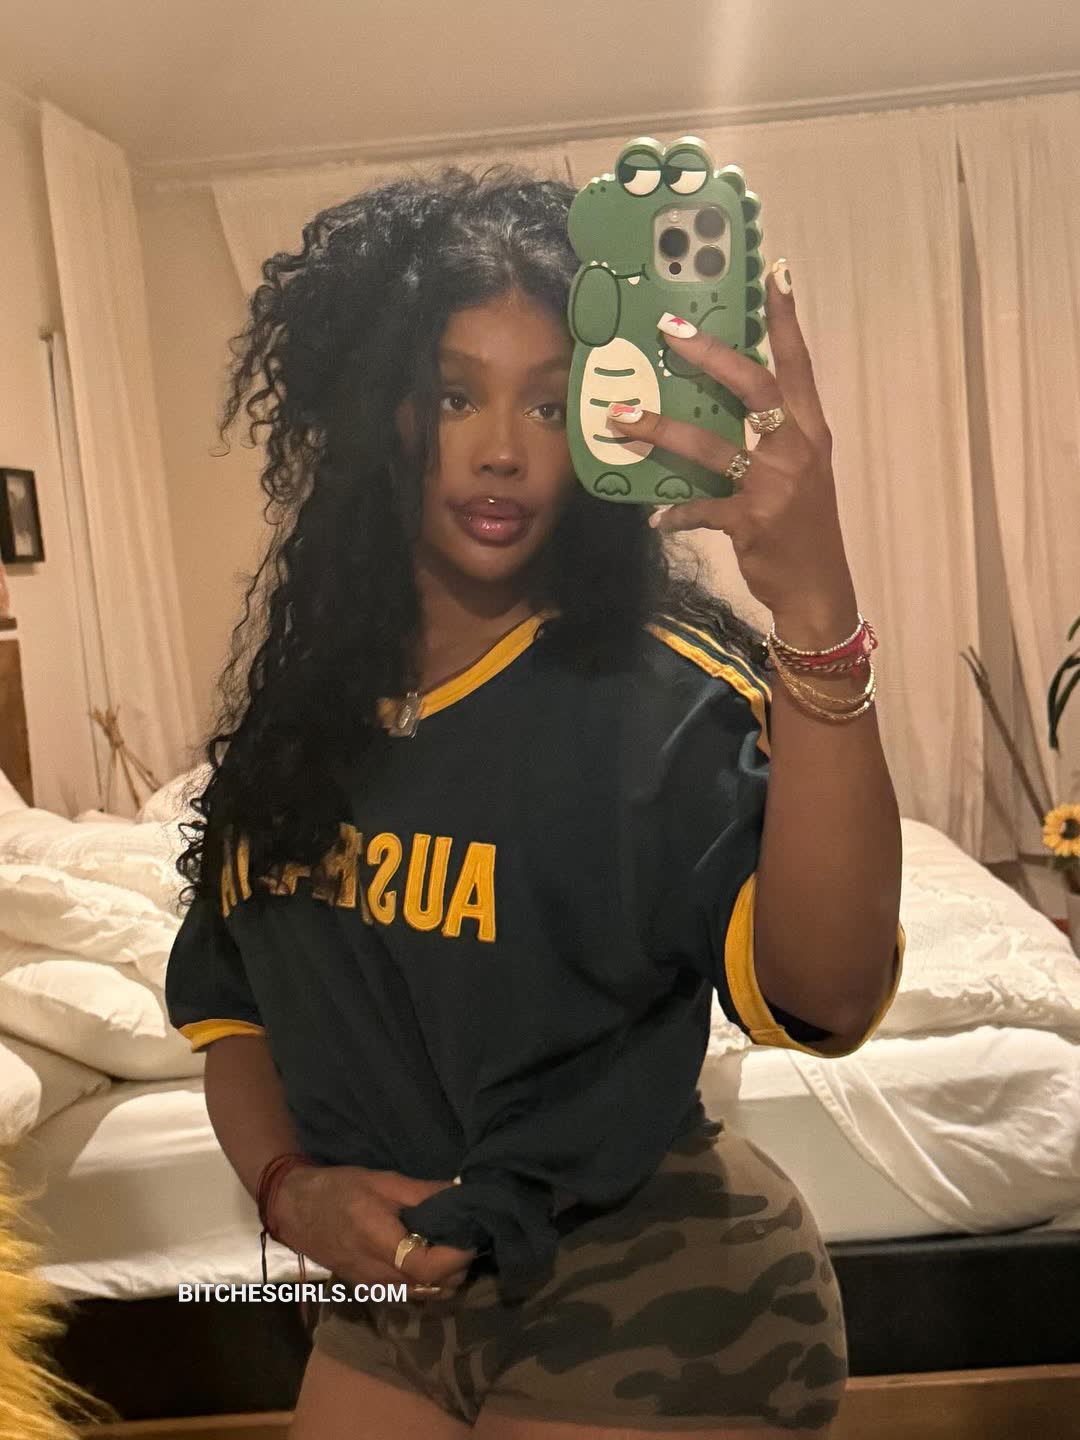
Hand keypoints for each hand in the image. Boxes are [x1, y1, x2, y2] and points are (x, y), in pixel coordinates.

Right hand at [274, 1164, 475, 1297]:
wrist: (294, 1208)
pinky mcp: (368, 1287)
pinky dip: (426, 1278)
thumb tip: (462, 1191)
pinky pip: (408, 1291)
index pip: (429, 1268)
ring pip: (423, 1293)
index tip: (474, 1234)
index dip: (457, 1256)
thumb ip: (423, 1192)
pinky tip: (428, 1252)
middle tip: (468, 1235)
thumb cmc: (339, 1189)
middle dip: (458, 1266)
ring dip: (444, 1275)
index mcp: (380, 1244)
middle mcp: (378, 1276)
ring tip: (451, 1242)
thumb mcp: (383, 1181)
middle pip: (432, 1288)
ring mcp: (372, 1286)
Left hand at [608, 264, 858, 640]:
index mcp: (810, 433)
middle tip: (667, 329)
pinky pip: (701, 508)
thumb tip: (719, 410)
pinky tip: (654, 516)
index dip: (787, 319)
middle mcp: (797, 450)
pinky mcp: (751, 522)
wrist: (820, 590)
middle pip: (753, 388)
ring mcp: (775, 486)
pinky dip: (675, 512)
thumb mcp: (801, 476)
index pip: (799, 364)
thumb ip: (770, 441)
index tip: (776, 271)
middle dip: (709, 355)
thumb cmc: (805, 530)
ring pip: (711, 446)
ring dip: (660, 430)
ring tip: (619, 417)